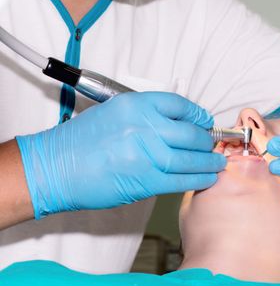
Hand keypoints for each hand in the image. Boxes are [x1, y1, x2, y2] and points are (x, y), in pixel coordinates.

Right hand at [16, 92, 225, 218]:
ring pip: (190, 158)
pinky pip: (181, 180)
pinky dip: (199, 179)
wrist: (56, 168)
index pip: (179, 105)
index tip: (205, 121)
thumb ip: (145, 115)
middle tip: (213, 144)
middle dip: (207, 140)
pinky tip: (208, 178)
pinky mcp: (146, 181)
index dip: (198, 114)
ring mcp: (147, 155)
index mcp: (135, 105)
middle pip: (190, 133)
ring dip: (209, 162)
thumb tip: (176, 123)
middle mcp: (144, 127)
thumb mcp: (114, 113)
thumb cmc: (81, 142)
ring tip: (218, 163)